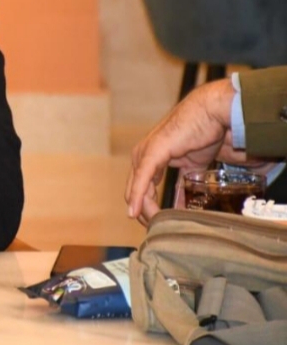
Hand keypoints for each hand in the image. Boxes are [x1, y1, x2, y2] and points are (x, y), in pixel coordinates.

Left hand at [126, 77, 237, 223]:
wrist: (210, 113)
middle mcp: (141, 156)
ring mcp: (144, 154)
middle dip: (144, 214)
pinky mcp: (153, 152)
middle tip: (157, 230)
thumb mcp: (192, 168)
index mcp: (148, 159)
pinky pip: (143, 179)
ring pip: (136, 190)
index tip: (157, 225)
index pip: (140, 190)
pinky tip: (137, 211)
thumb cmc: (202, 134)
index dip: (147, 209)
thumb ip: (184, 186)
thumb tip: (183, 207)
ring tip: (155, 226)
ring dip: (144, 210)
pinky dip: (139, 196)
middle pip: (134, 193)